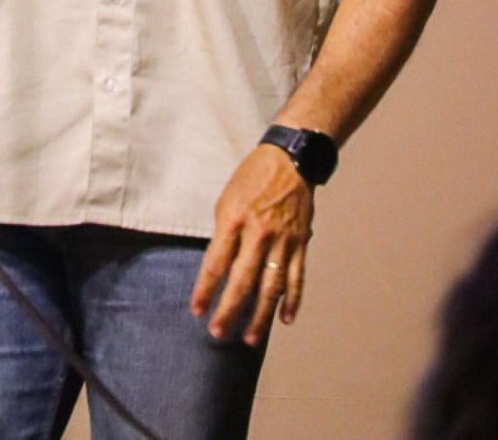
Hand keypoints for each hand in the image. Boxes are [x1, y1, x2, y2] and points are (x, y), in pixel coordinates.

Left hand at [190, 144, 314, 344]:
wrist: (290, 159)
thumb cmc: (252, 177)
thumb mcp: (227, 199)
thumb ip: (223, 234)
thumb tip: (218, 267)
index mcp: (234, 219)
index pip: (215, 263)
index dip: (204, 290)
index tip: (196, 310)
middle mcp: (259, 232)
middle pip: (242, 281)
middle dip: (229, 310)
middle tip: (217, 332)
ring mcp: (283, 240)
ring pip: (271, 287)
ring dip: (260, 316)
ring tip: (249, 338)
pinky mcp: (301, 243)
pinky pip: (297, 277)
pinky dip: (292, 301)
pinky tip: (284, 320)